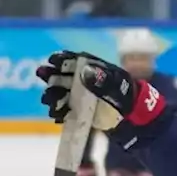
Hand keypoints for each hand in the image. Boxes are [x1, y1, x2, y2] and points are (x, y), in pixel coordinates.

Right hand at [36, 51, 163, 130]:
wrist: (134, 116)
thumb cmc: (127, 95)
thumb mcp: (117, 85)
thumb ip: (102, 79)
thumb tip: (86, 72)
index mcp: (92, 67)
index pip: (74, 60)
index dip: (62, 59)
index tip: (53, 60)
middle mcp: (82, 79)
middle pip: (62, 75)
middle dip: (51, 75)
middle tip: (43, 75)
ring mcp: (79, 95)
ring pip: (60, 92)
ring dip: (52, 95)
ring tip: (47, 99)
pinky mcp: (79, 109)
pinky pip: (65, 109)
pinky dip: (60, 112)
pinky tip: (56, 114)